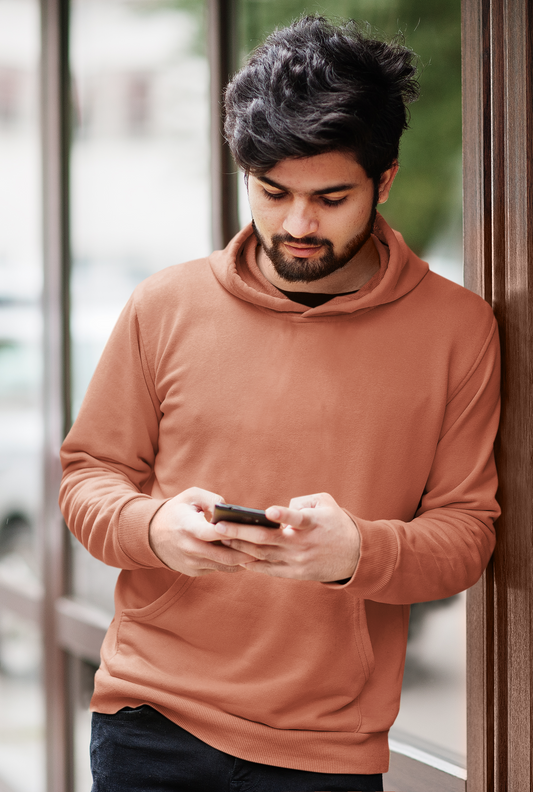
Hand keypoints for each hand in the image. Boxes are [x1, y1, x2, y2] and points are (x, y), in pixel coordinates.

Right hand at [149, 487, 256, 574]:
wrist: (151, 535)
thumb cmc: (176, 510)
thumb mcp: (190, 496)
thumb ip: (212, 499)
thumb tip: (230, 509)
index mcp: (187, 527)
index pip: (213, 534)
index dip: (232, 533)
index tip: (251, 530)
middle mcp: (189, 548)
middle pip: (224, 556)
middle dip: (246, 552)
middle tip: (267, 547)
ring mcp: (191, 563)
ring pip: (224, 566)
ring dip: (243, 561)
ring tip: (262, 553)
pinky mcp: (194, 571)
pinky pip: (217, 569)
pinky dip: (232, 564)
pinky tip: (247, 557)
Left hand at [214, 492, 360, 581]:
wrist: (355, 555)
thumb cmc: (336, 523)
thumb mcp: (325, 503)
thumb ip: (301, 501)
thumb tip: (277, 513)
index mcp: (313, 524)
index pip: (297, 518)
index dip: (284, 515)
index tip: (268, 511)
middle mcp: (303, 544)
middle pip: (268, 539)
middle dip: (241, 532)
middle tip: (219, 526)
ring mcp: (298, 561)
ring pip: (264, 555)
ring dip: (240, 547)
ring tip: (220, 539)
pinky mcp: (295, 573)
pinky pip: (269, 570)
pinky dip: (253, 564)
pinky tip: (237, 557)